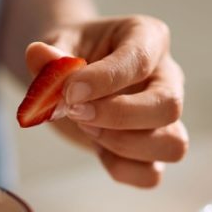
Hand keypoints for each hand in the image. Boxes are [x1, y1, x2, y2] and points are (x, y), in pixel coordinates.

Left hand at [26, 15, 187, 187]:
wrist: (72, 77)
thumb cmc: (72, 54)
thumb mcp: (56, 45)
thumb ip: (50, 54)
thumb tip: (38, 55)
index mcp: (148, 38)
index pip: (140, 60)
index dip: (105, 80)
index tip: (70, 92)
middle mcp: (167, 77)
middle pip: (169, 106)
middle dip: (120, 116)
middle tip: (77, 113)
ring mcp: (165, 117)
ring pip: (173, 144)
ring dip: (125, 145)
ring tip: (88, 128)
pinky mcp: (153, 149)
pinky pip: (152, 174)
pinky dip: (122, 169)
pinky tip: (98, 151)